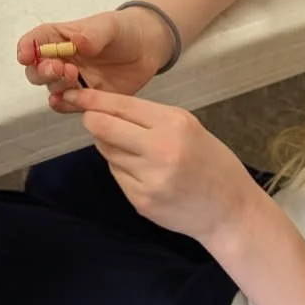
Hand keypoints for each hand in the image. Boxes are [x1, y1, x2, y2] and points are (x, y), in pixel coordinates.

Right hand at [18, 6, 172, 109]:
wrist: (148, 48)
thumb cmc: (124, 30)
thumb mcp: (109, 25)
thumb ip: (93, 34)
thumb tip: (78, 42)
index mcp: (59, 37)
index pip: (34, 41)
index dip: (26, 48)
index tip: (25, 55)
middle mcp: (60, 60)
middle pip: (37, 69)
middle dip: (42, 71)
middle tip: (59, 68)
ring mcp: (72, 80)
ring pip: (51, 87)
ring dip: (56, 85)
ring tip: (73, 77)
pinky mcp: (86, 97)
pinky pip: (68, 105)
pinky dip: (64, 105)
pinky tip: (65, 101)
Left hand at [69, 87, 264, 243]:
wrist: (230, 209)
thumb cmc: (211, 163)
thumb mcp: (188, 128)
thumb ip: (148, 118)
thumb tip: (104, 110)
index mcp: (174, 124)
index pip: (120, 105)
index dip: (92, 100)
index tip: (74, 95)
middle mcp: (159, 150)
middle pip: (102, 127)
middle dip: (91, 120)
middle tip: (92, 120)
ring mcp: (149, 178)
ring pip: (107, 152)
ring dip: (112, 148)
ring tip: (139, 153)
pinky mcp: (140, 200)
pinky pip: (117, 175)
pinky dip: (124, 171)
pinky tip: (146, 175)